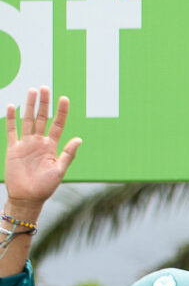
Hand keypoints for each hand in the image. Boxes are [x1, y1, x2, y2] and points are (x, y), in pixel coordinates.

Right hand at [4, 88, 78, 211]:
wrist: (27, 197)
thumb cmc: (46, 187)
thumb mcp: (60, 170)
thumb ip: (68, 154)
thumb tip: (79, 138)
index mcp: (52, 147)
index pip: (58, 125)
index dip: (61, 112)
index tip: (65, 98)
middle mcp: (39, 142)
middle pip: (42, 118)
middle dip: (44, 103)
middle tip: (45, 88)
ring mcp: (25, 144)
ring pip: (27, 120)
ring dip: (29, 106)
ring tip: (32, 91)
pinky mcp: (13, 148)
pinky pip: (11, 131)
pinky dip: (11, 119)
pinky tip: (11, 106)